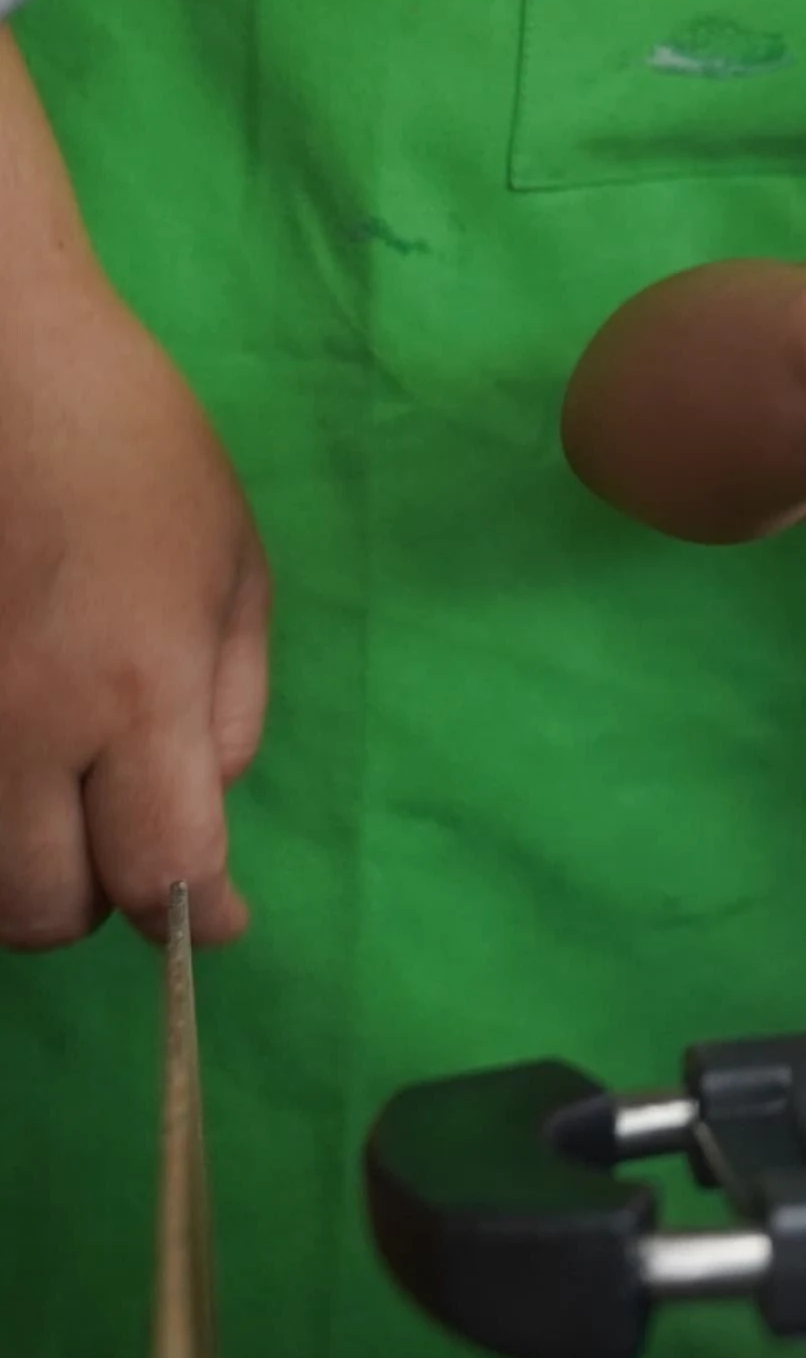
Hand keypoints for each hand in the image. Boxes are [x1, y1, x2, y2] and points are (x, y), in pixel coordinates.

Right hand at [0, 277, 269, 948]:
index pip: (161, 871)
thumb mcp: (230, 559)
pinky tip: (3, 758)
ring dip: (12, 866)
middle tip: (114, 839)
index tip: (213, 915)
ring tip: (49, 796)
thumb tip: (211, 805)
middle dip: (91, 899)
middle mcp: (20, 725)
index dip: (195, 912)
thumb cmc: (124, 442)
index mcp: (134, 689)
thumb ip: (229, 698)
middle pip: (40, 911)